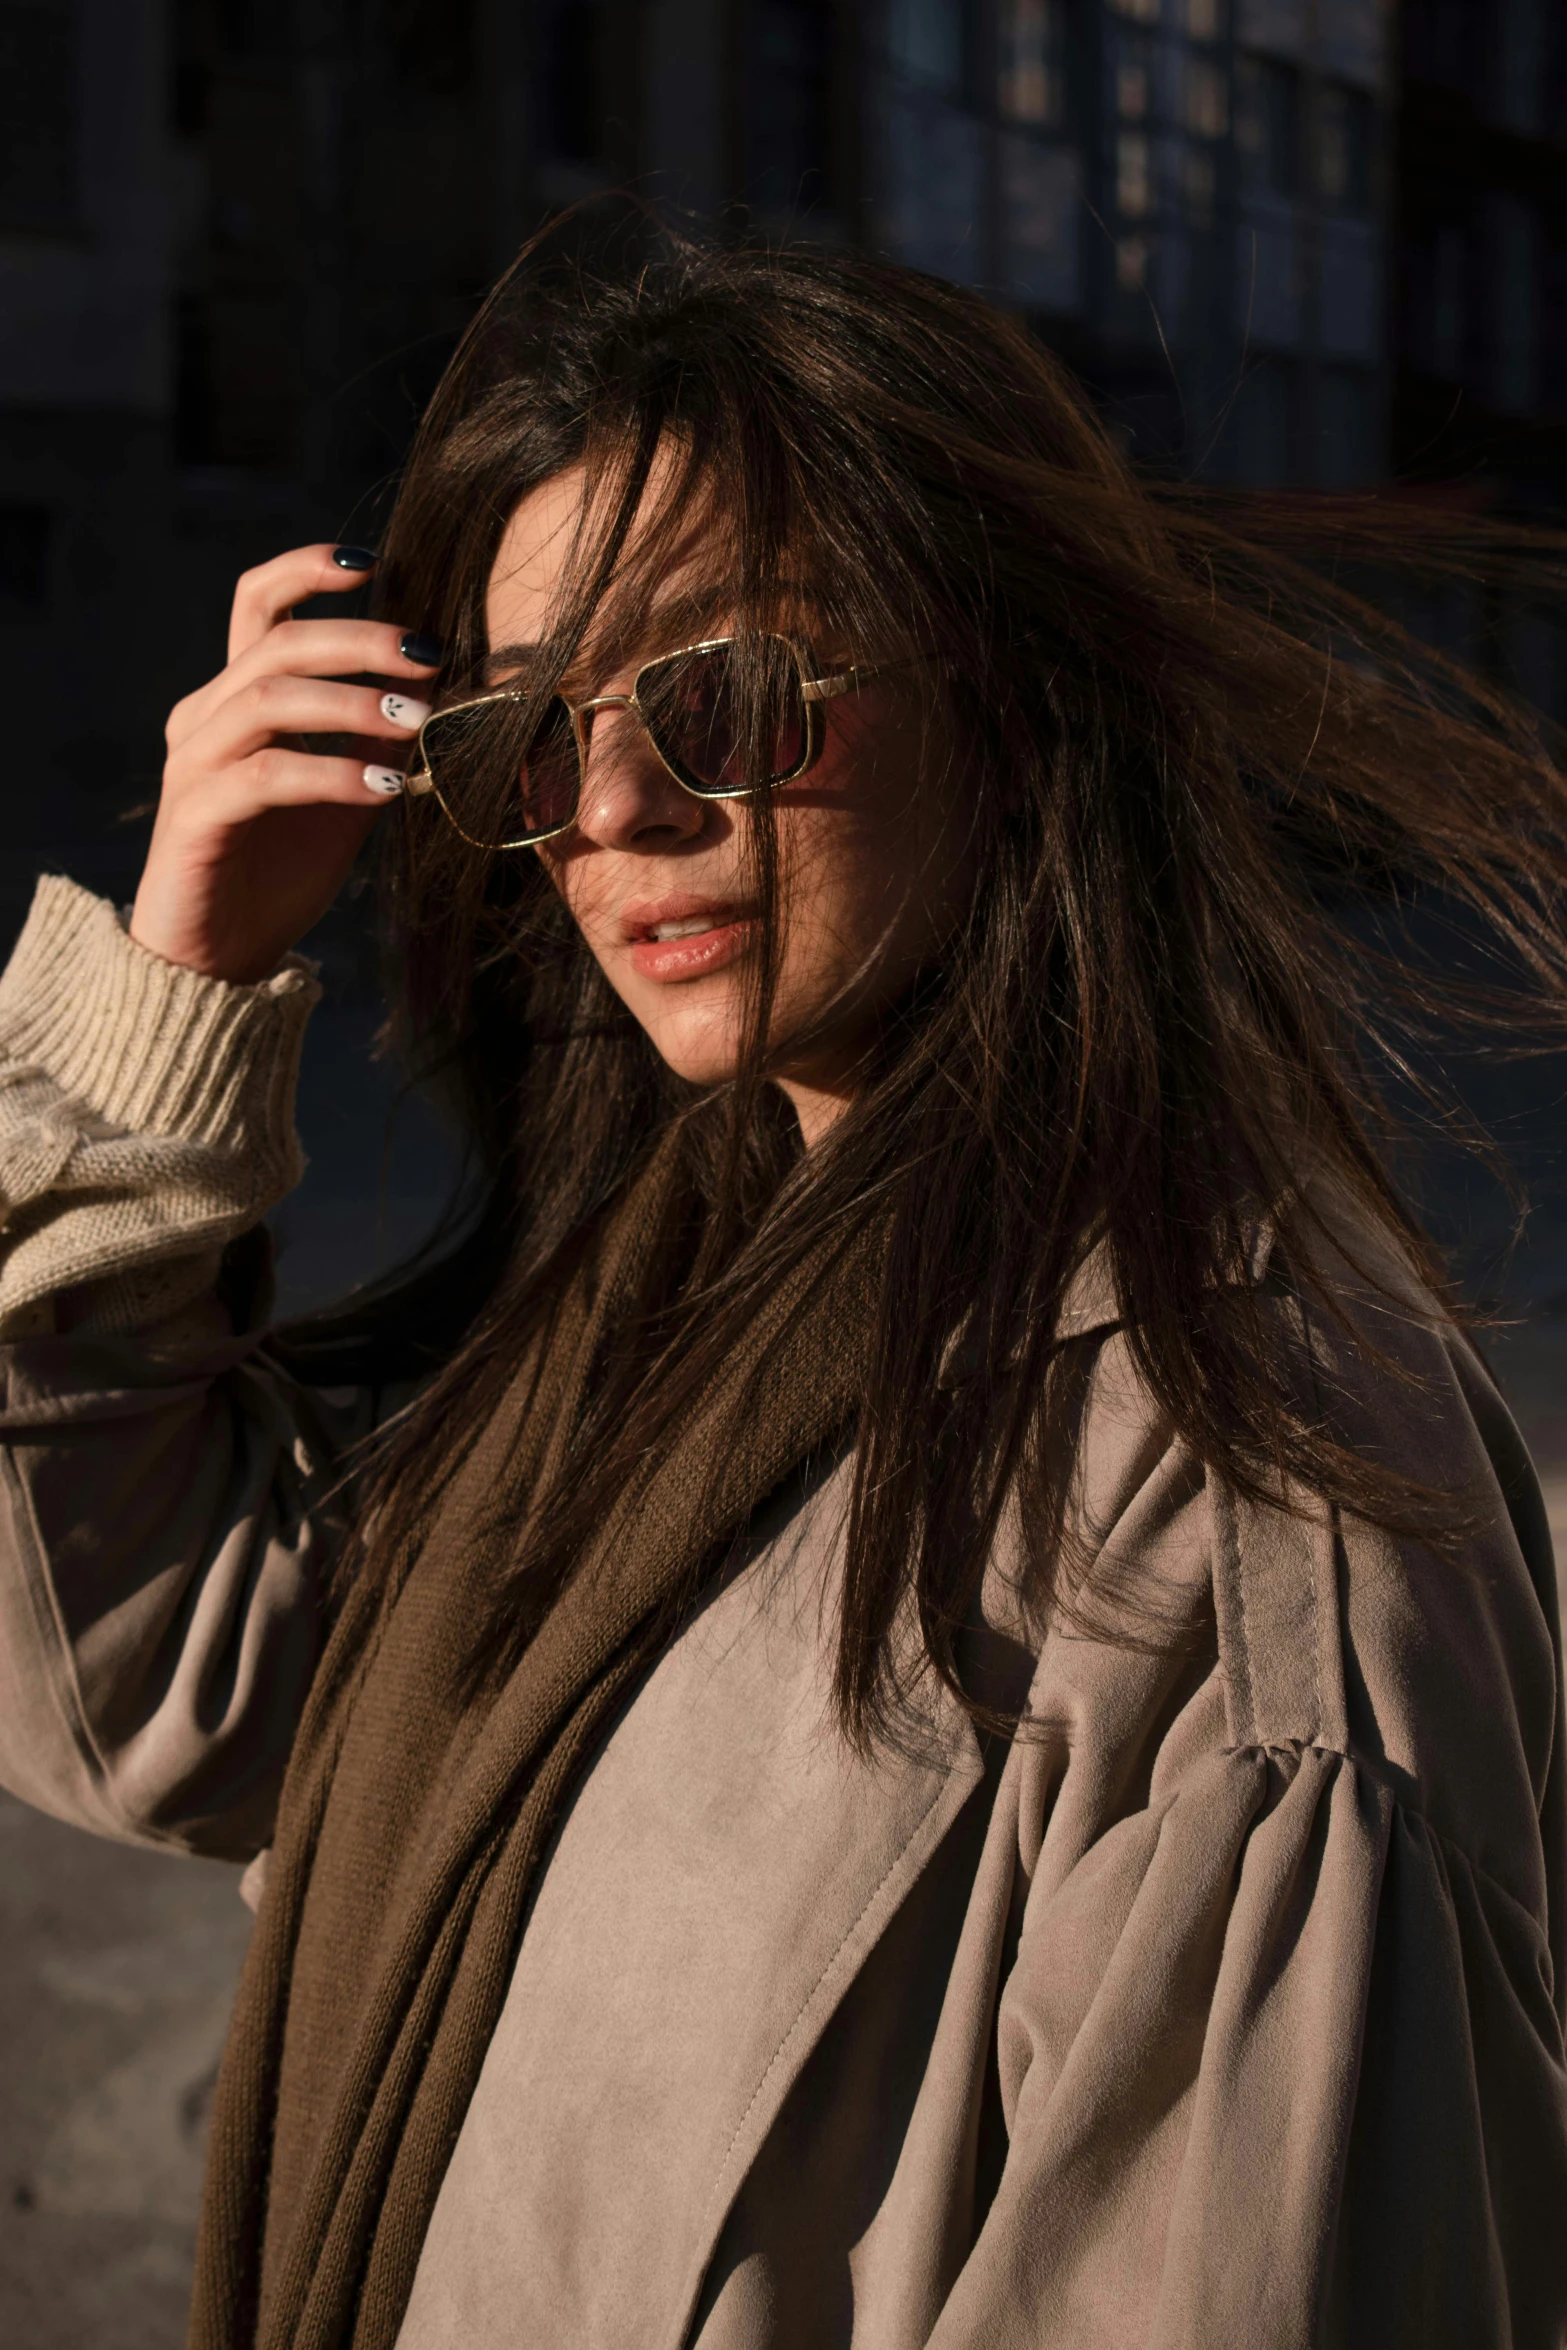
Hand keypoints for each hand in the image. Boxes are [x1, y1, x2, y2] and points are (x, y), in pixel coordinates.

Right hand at [130, 545, 442, 983]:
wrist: (218, 957)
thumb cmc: (278, 871)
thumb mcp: (346, 794)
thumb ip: (377, 740)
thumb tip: (441, 688)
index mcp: (235, 699)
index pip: (257, 604)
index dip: (307, 569)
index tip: (374, 563)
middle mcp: (204, 718)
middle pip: (276, 644)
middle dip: (359, 639)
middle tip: (430, 652)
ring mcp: (193, 765)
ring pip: (266, 699)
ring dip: (351, 703)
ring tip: (419, 719)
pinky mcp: (194, 818)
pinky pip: (264, 776)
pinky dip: (329, 773)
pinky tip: (385, 786)